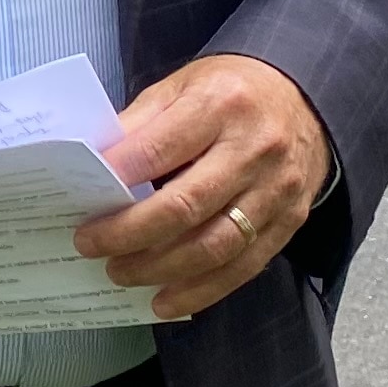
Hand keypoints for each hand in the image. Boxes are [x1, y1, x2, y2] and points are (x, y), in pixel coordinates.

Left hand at [76, 54, 333, 320]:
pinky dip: (202, 290)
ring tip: (121, 273)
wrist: (304, 99)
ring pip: (215, 245)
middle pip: (186, 206)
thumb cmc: (230, 92)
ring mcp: (276, 190)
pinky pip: (244, 266)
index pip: (160, 149)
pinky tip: (166, 300)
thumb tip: (94, 168)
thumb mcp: (181, 86)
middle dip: (130, 233)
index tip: (83, 201)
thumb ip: (140, 125)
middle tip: (91, 246)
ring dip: (161, 269)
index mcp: (220, 105)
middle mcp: (254, 149)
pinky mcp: (290, 221)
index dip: (118, 178)